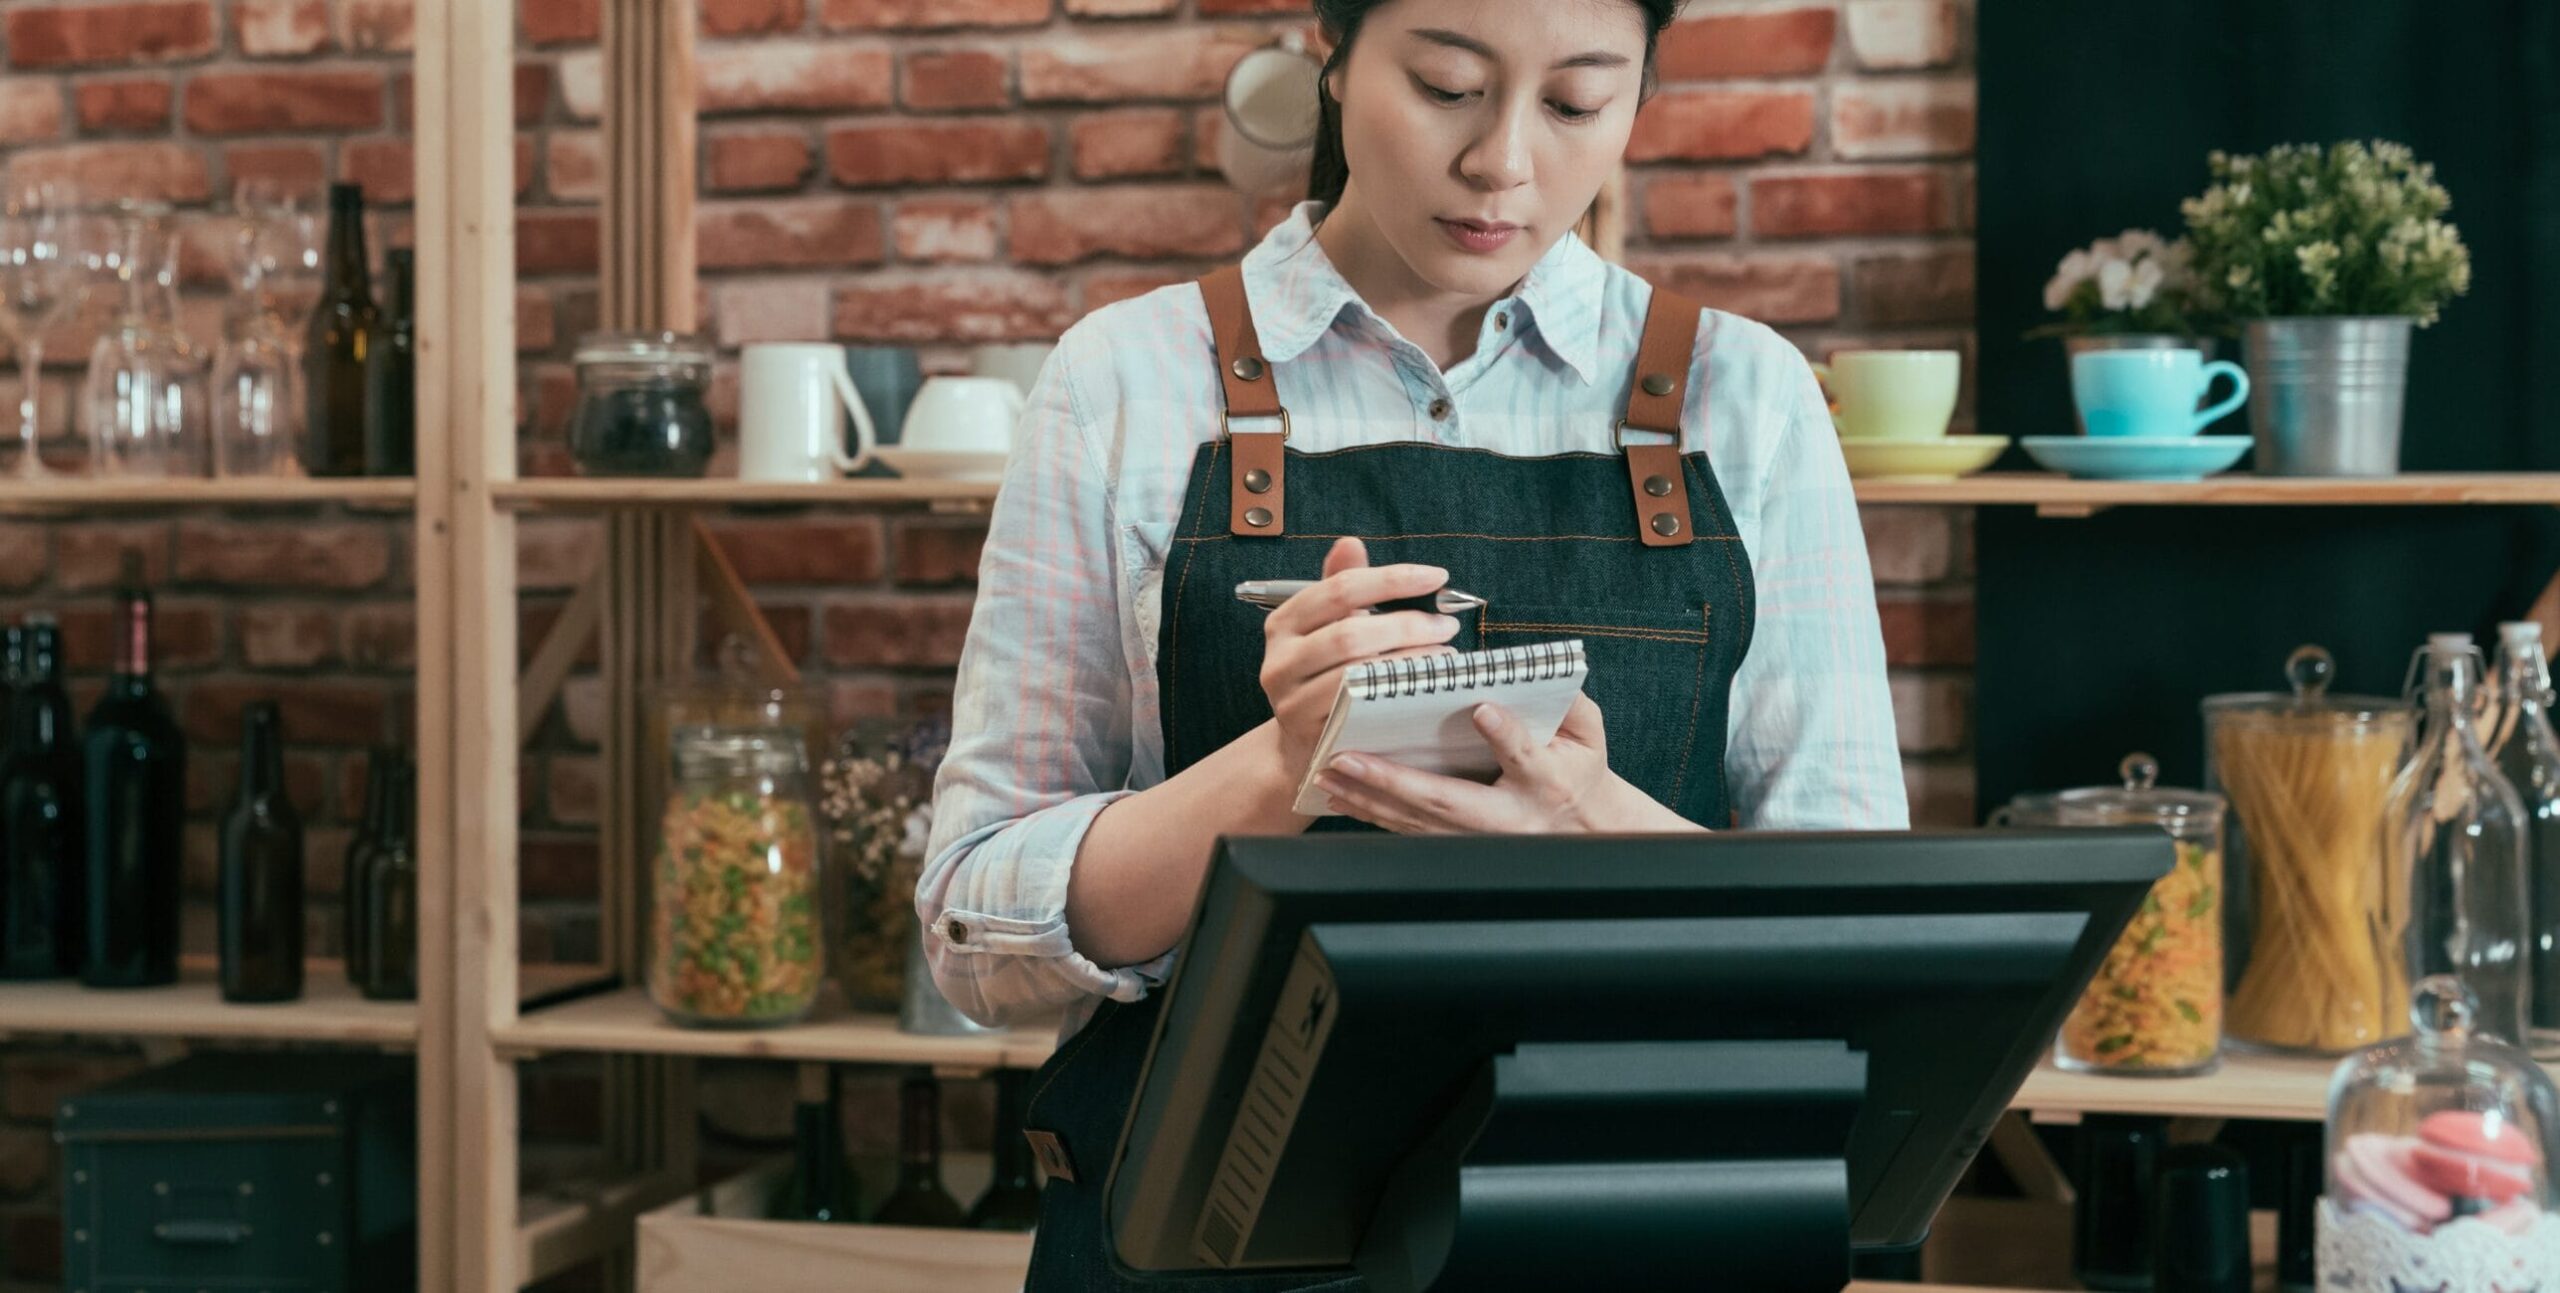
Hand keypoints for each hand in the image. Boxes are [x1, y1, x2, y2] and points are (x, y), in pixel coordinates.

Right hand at [1262, 536, 1463, 778]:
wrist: (1302, 744)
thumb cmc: (1324, 675)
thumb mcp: (1328, 626)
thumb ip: (1342, 586)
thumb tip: (1350, 543)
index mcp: (1283, 622)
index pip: (1340, 589)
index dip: (1391, 579)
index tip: (1437, 576)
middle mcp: (1279, 659)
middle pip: (1350, 633)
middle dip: (1407, 625)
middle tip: (1446, 625)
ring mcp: (1291, 701)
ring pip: (1356, 674)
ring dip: (1409, 661)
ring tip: (1444, 655)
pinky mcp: (1312, 734)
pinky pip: (1362, 709)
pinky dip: (1398, 693)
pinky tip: (1425, 684)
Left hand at [1313, 692, 1658, 833]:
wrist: (1584, 827)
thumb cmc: (1579, 769)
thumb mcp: (1589, 735)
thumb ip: (1571, 704)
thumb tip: (1540, 671)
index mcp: (1549, 782)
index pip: (1528, 758)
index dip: (1508, 736)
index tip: (1486, 709)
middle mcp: (1510, 817)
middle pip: (1450, 801)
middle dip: (1396, 781)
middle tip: (1350, 759)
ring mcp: (1482, 837)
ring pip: (1419, 823)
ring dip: (1370, 799)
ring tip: (1329, 775)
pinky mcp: (1460, 844)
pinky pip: (1410, 831)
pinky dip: (1372, 814)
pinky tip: (1341, 798)